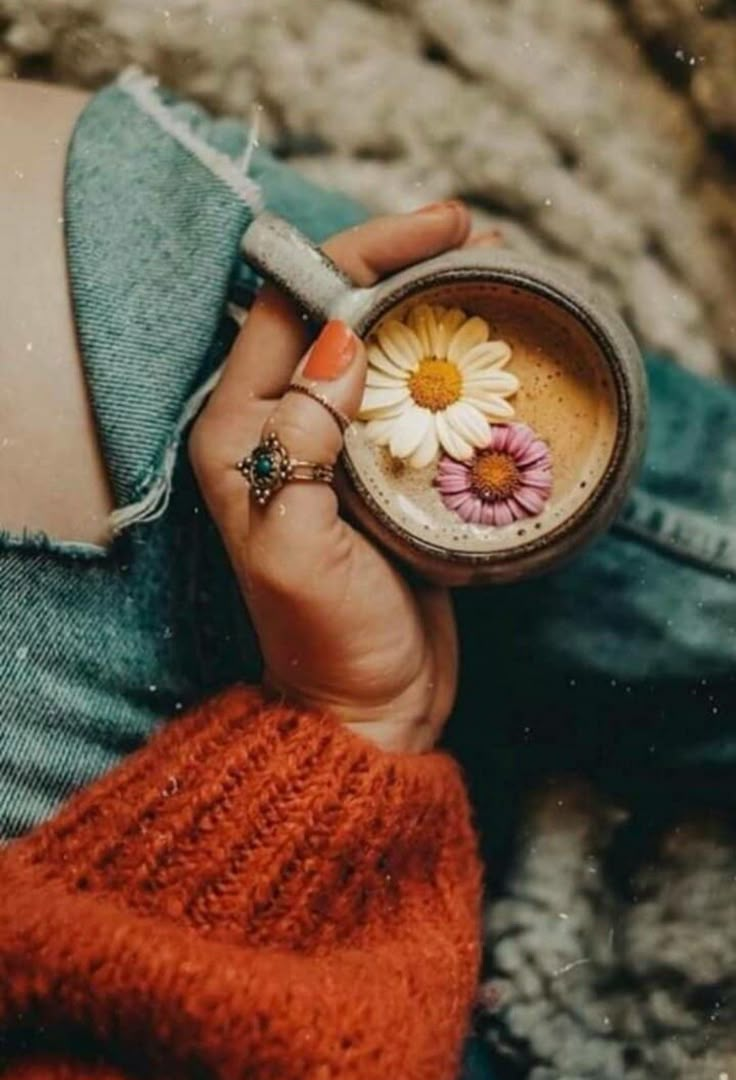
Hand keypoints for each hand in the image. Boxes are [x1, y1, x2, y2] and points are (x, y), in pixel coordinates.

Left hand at [189, 203, 471, 751]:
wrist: (366, 705)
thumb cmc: (325, 637)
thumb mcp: (298, 546)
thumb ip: (301, 442)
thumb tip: (338, 342)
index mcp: (240, 431)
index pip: (290, 309)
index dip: (359, 256)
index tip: (433, 229)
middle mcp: (281, 425)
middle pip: (337, 314)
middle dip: (401, 266)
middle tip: (476, 236)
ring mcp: (334, 446)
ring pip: (379, 348)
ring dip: (431, 303)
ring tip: (496, 271)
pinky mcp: (380, 470)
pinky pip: (412, 394)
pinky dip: (449, 360)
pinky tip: (490, 343)